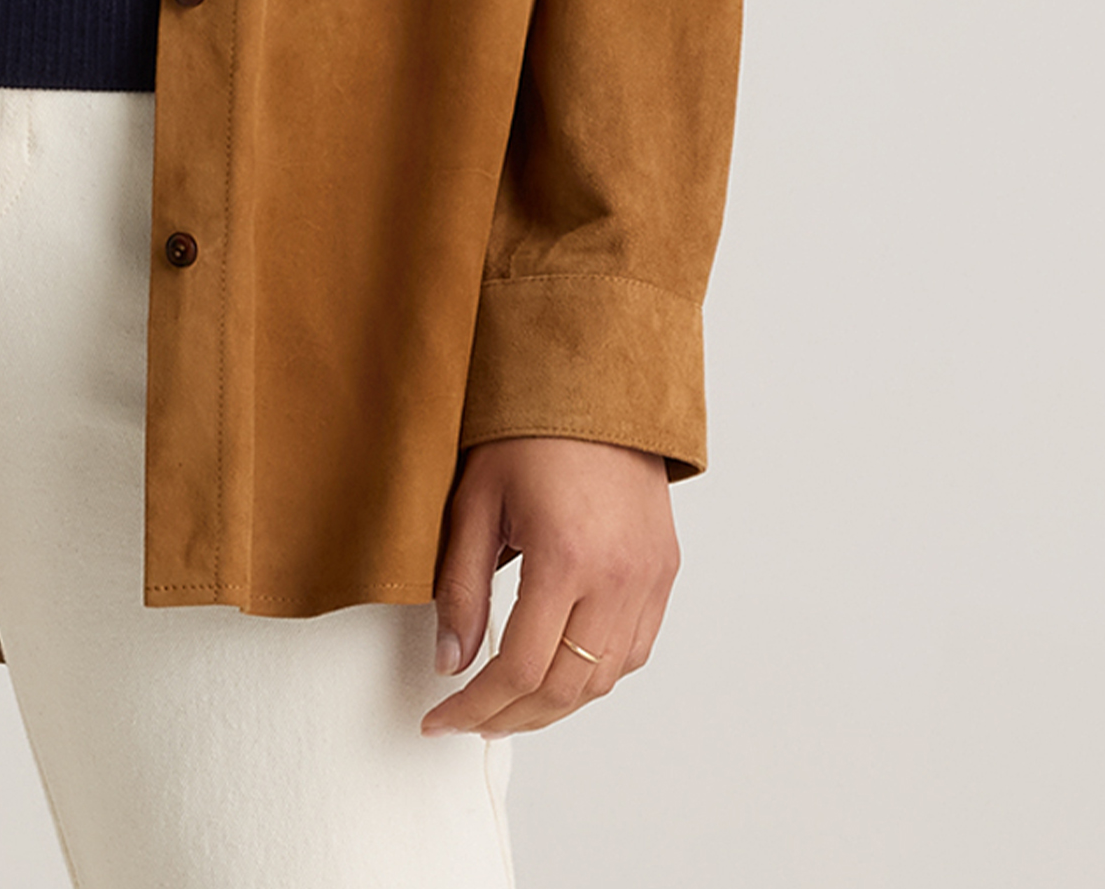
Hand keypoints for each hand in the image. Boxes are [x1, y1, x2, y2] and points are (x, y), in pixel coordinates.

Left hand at [423, 435, 678, 737]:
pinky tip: (557, 668)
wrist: (597, 383)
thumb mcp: (475, 500)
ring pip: (604, 680)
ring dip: (553, 704)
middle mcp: (618, 577)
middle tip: (468, 720)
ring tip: (506, 704)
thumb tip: (451, 663)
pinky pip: (633, 651)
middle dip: (510, 717)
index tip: (440, 718)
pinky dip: (594, 674)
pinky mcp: (664, 572)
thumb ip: (462, 587)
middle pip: (566, 689)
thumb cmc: (528, 430)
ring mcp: (649, 578)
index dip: (476, 706)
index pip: (520, 668)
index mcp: (566, 556)